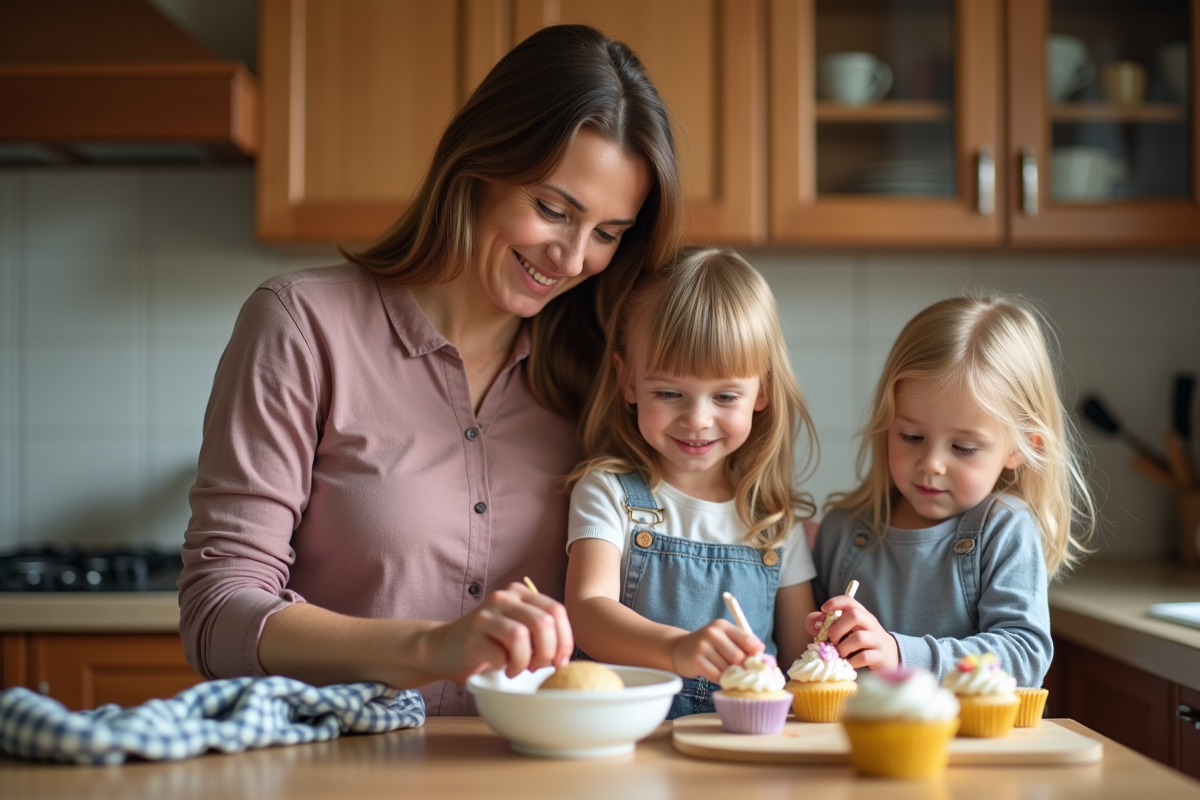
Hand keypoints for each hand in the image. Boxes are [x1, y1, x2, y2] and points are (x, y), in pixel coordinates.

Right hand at [421, 582, 573, 682]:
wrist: (444, 648)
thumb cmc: (488, 644)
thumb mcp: (518, 628)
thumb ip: (540, 630)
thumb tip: (567, 654)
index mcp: (520, 593)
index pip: (557, 611)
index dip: (565, 640)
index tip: (561, 661)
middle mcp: (504, 598)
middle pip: (544, 623)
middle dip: (548, 652)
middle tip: (538, 668)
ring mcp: (486, 615)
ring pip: (522, 636)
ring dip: (526, 661)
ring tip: (519, 669)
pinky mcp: (472, 636)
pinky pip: (501, 655)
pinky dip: (508, 667)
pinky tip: (502, 669)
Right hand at [669, 619, 763, 682]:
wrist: (680, 650)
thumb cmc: (709, 646)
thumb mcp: (724, 639)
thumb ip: (742, 645)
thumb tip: (763, 656)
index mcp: (723, 625)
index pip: (747, 639)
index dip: (755, 653)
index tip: (757, 662)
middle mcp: (712, 633)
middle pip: (738, 656)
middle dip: (741, 667)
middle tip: (739, 670)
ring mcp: (702, 647)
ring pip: (728, 668)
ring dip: (730, 675)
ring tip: (724, 671)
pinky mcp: (696, 661)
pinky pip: (717, 676)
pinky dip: (721, 680)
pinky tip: (718, 676)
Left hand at [807, 596, 898, 671]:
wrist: (888, 657)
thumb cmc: (858, 642)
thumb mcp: (844, 630)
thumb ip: (825, 625)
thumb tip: (813, 623)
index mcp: (860, 614)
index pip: (849, 601)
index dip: (835, 602)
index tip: (823, 609)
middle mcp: (870, 623)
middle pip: (855, 615)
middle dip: (837, 628)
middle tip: (832, 640)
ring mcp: (877, 639)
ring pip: (859, 637)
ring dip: (843, 647)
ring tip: (840, 653)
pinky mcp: (880, 656)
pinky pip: (865, 657)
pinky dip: (852, 662)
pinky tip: (848, 663)